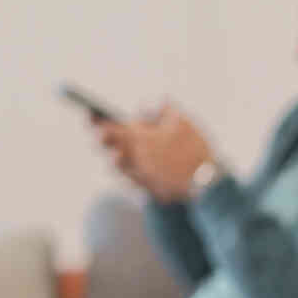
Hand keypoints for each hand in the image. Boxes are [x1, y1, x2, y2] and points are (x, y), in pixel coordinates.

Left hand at [94, 102, 215, 201]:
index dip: (96, 119)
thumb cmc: (195, 149)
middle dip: (103, 138)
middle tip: (98, 132)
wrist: (209, 185)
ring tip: (114, 151)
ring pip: (119, 165)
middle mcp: (135, 158)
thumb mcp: (182, 121)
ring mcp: (142, 176)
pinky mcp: (150, 189)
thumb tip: (143, 107)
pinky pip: (133, 179)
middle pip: (111, 147)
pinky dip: (130, 172)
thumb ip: (161, 108)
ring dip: (115, 156)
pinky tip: (134, 169)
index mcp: (139, 138)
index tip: (88, 114)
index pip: (109, 127)